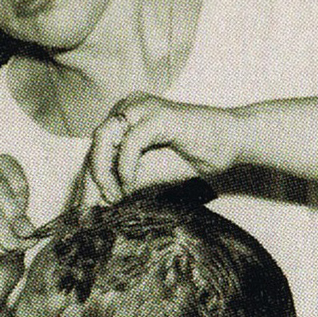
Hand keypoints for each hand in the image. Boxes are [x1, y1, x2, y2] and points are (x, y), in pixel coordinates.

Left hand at [75, 95, 237, 207]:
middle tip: (95, 208)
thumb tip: (96, 203)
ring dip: (103, 172)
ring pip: (104, 137)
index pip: (96, 149)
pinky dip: (125, 166)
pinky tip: (128, 185)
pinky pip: (131, 141)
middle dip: (91, 180)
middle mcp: (130, 107)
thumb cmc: (195, 155)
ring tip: (113, 197)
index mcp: (125, 118)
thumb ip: (123, 183)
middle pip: (95, 143)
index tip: (84, 209)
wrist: (234, 142)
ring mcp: (144, 107)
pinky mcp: (160, 114)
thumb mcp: (150, 174)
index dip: (88, 180)